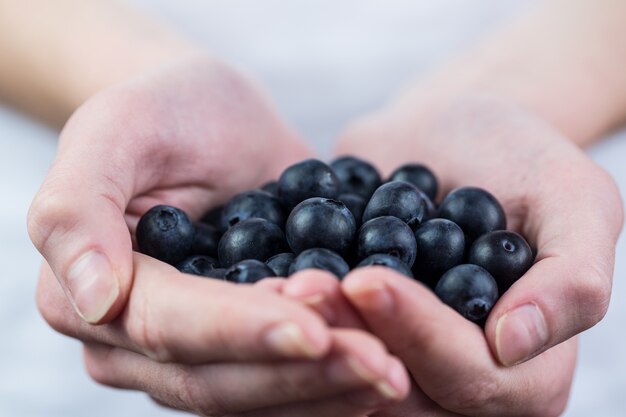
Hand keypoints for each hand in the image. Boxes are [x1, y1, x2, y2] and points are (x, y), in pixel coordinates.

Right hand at [28, 54, 410, 414]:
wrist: (212, 119)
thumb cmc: (163, 111)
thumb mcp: (116, 129)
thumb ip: (79, 206)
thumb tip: (94, 302)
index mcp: (88, 293)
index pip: (169, 326)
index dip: (240, 331)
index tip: (314, 327)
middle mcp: (136, 339)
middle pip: (217, 376)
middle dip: (299, 372)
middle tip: (380, 362)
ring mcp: (193, 347)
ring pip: (255, 391)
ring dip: (326, 384)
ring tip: (393, 369)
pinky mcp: (243, 340)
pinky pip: (283, 375)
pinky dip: (332, 376)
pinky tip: (385, 366)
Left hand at [283, 94, 622, 415]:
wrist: (449, 134)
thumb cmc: (520, 159)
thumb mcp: (575, 198)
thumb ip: (572, 277)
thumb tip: (516, 344)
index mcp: (526, 372)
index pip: (471, 378)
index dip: (420, 335)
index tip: (368, 280)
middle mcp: (459, 383)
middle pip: (400, 392)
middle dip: (350, 340)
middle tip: (304, 286)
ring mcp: (404, 363)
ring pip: (349, 379)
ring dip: (310, 340)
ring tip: (281, 286)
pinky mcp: (359, 336)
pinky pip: (320, 350)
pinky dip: (289, 328)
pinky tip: (260, 291)